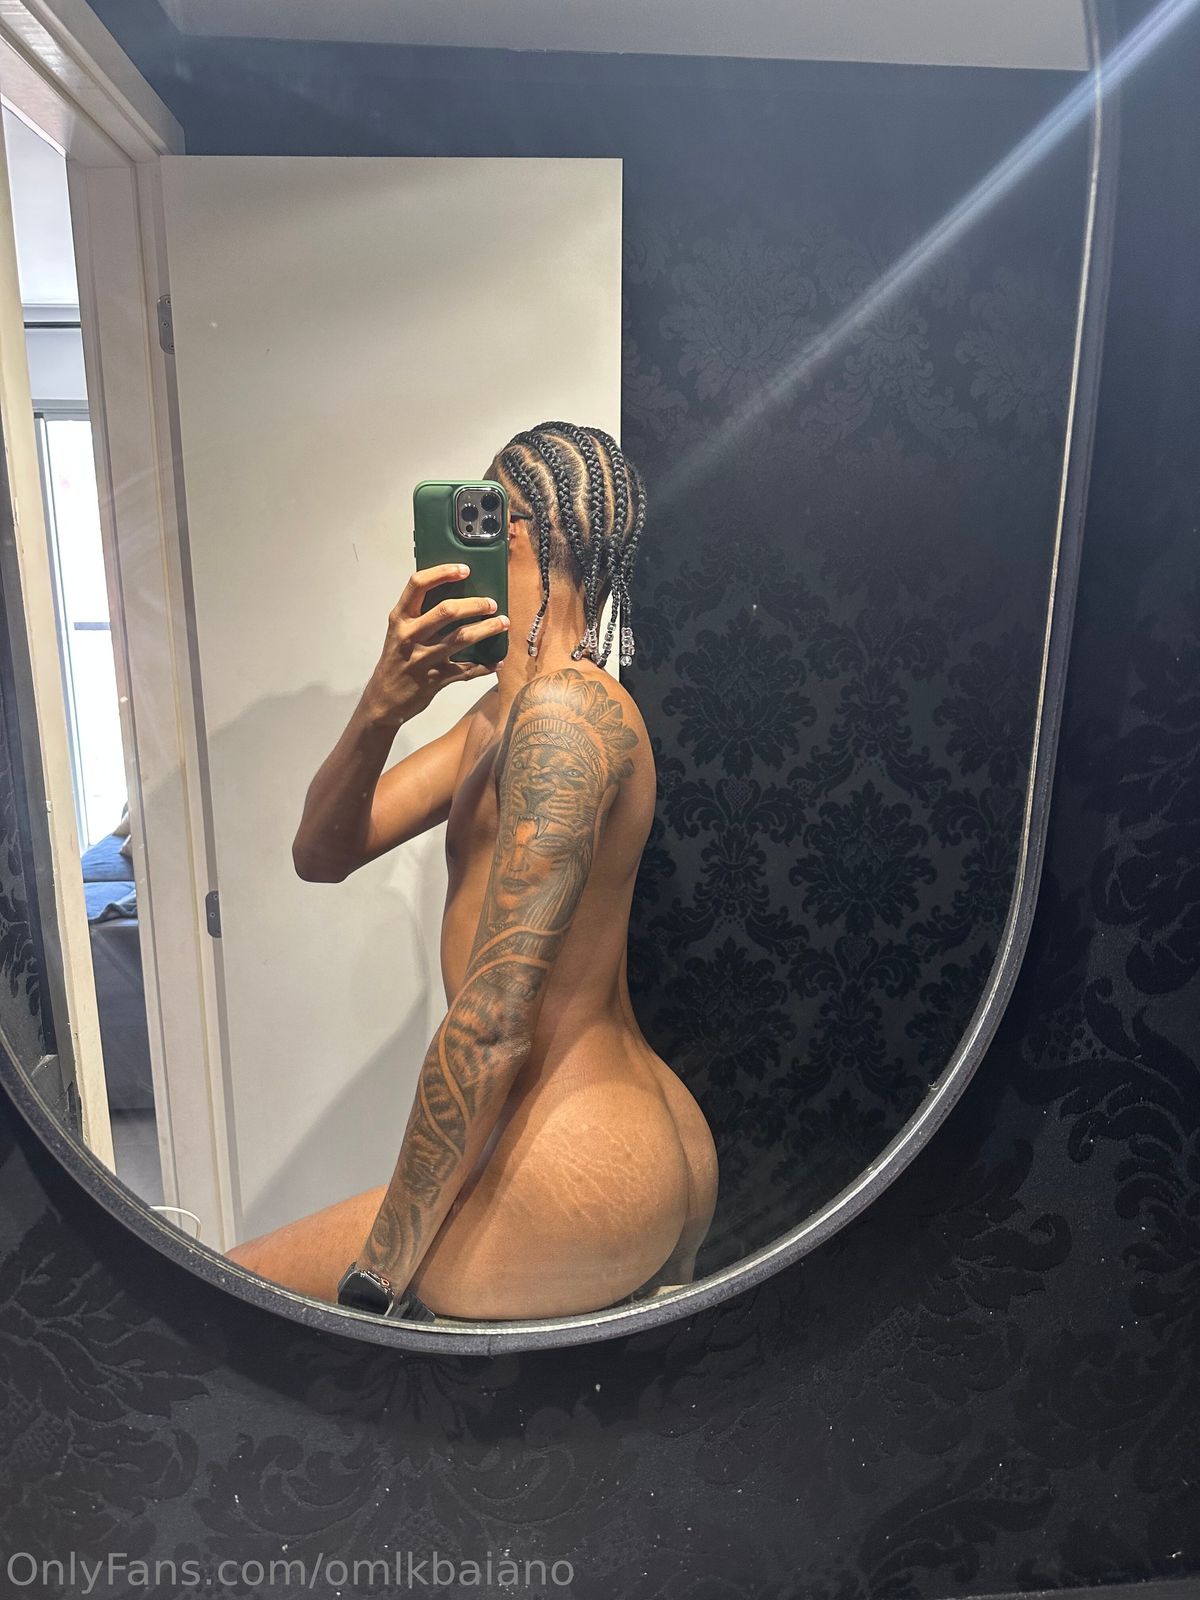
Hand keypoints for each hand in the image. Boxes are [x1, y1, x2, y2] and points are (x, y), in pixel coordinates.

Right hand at [363, 563, 508, 725]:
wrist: (383, 700)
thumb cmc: (395, 661)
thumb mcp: (399, 632)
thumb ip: (419, 614)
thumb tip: (454, 592)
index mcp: (400, 619)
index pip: (418, 585)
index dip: (442, 572)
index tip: (464, 569)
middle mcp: (410, 636)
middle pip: (447, 611)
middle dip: (475, 604)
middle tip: (492, 604)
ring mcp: (423, 659)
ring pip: (462, 638)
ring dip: (487, 629)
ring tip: (503, 623)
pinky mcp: (436, 680)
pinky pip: (467, 670)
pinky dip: (485, 666)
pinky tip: (497, 661)